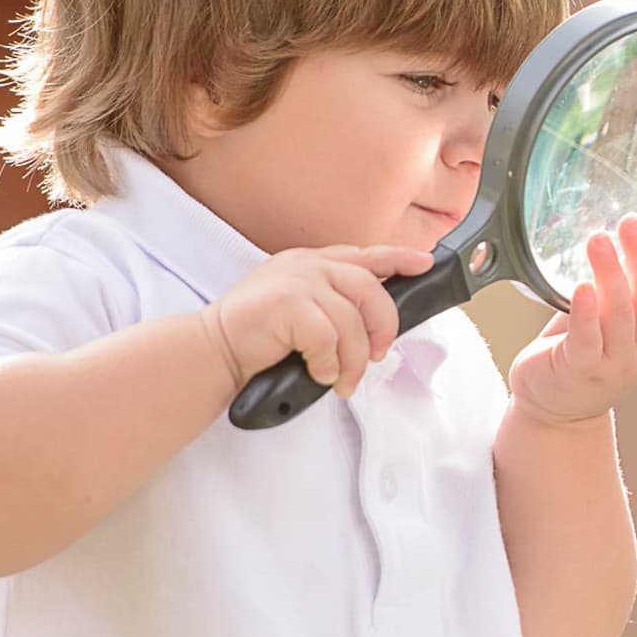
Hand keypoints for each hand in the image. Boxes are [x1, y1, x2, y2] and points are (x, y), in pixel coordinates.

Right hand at [204, 244, 434, 397]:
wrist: (212, 350)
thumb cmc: (256, 338)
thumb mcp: (300, 310)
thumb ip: (332, 303)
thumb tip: (375, 326)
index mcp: (312, 262)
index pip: (365, 255)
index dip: (399, 258)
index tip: (424, 264)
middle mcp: (306, 265)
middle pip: (371, 290)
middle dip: (383, 328)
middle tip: (378, 357)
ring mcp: (296, 282)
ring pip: (352, 321)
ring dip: (353, 360)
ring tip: (342, 380)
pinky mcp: (286, 304)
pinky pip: (328, 337)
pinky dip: (328, 362)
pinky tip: (318, 373)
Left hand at [509, 214, 636, 425]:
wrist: (555, 411)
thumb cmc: (583, 355)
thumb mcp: (614, 324)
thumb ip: (624, 293)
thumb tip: (627, 241)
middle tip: (631, 224)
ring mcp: (612, 365)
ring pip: (619, 315)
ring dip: (611, 274)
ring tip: (599, 241)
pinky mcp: (579, 370)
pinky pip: (585, 339)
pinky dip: (585, 311)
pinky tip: (581, 286)